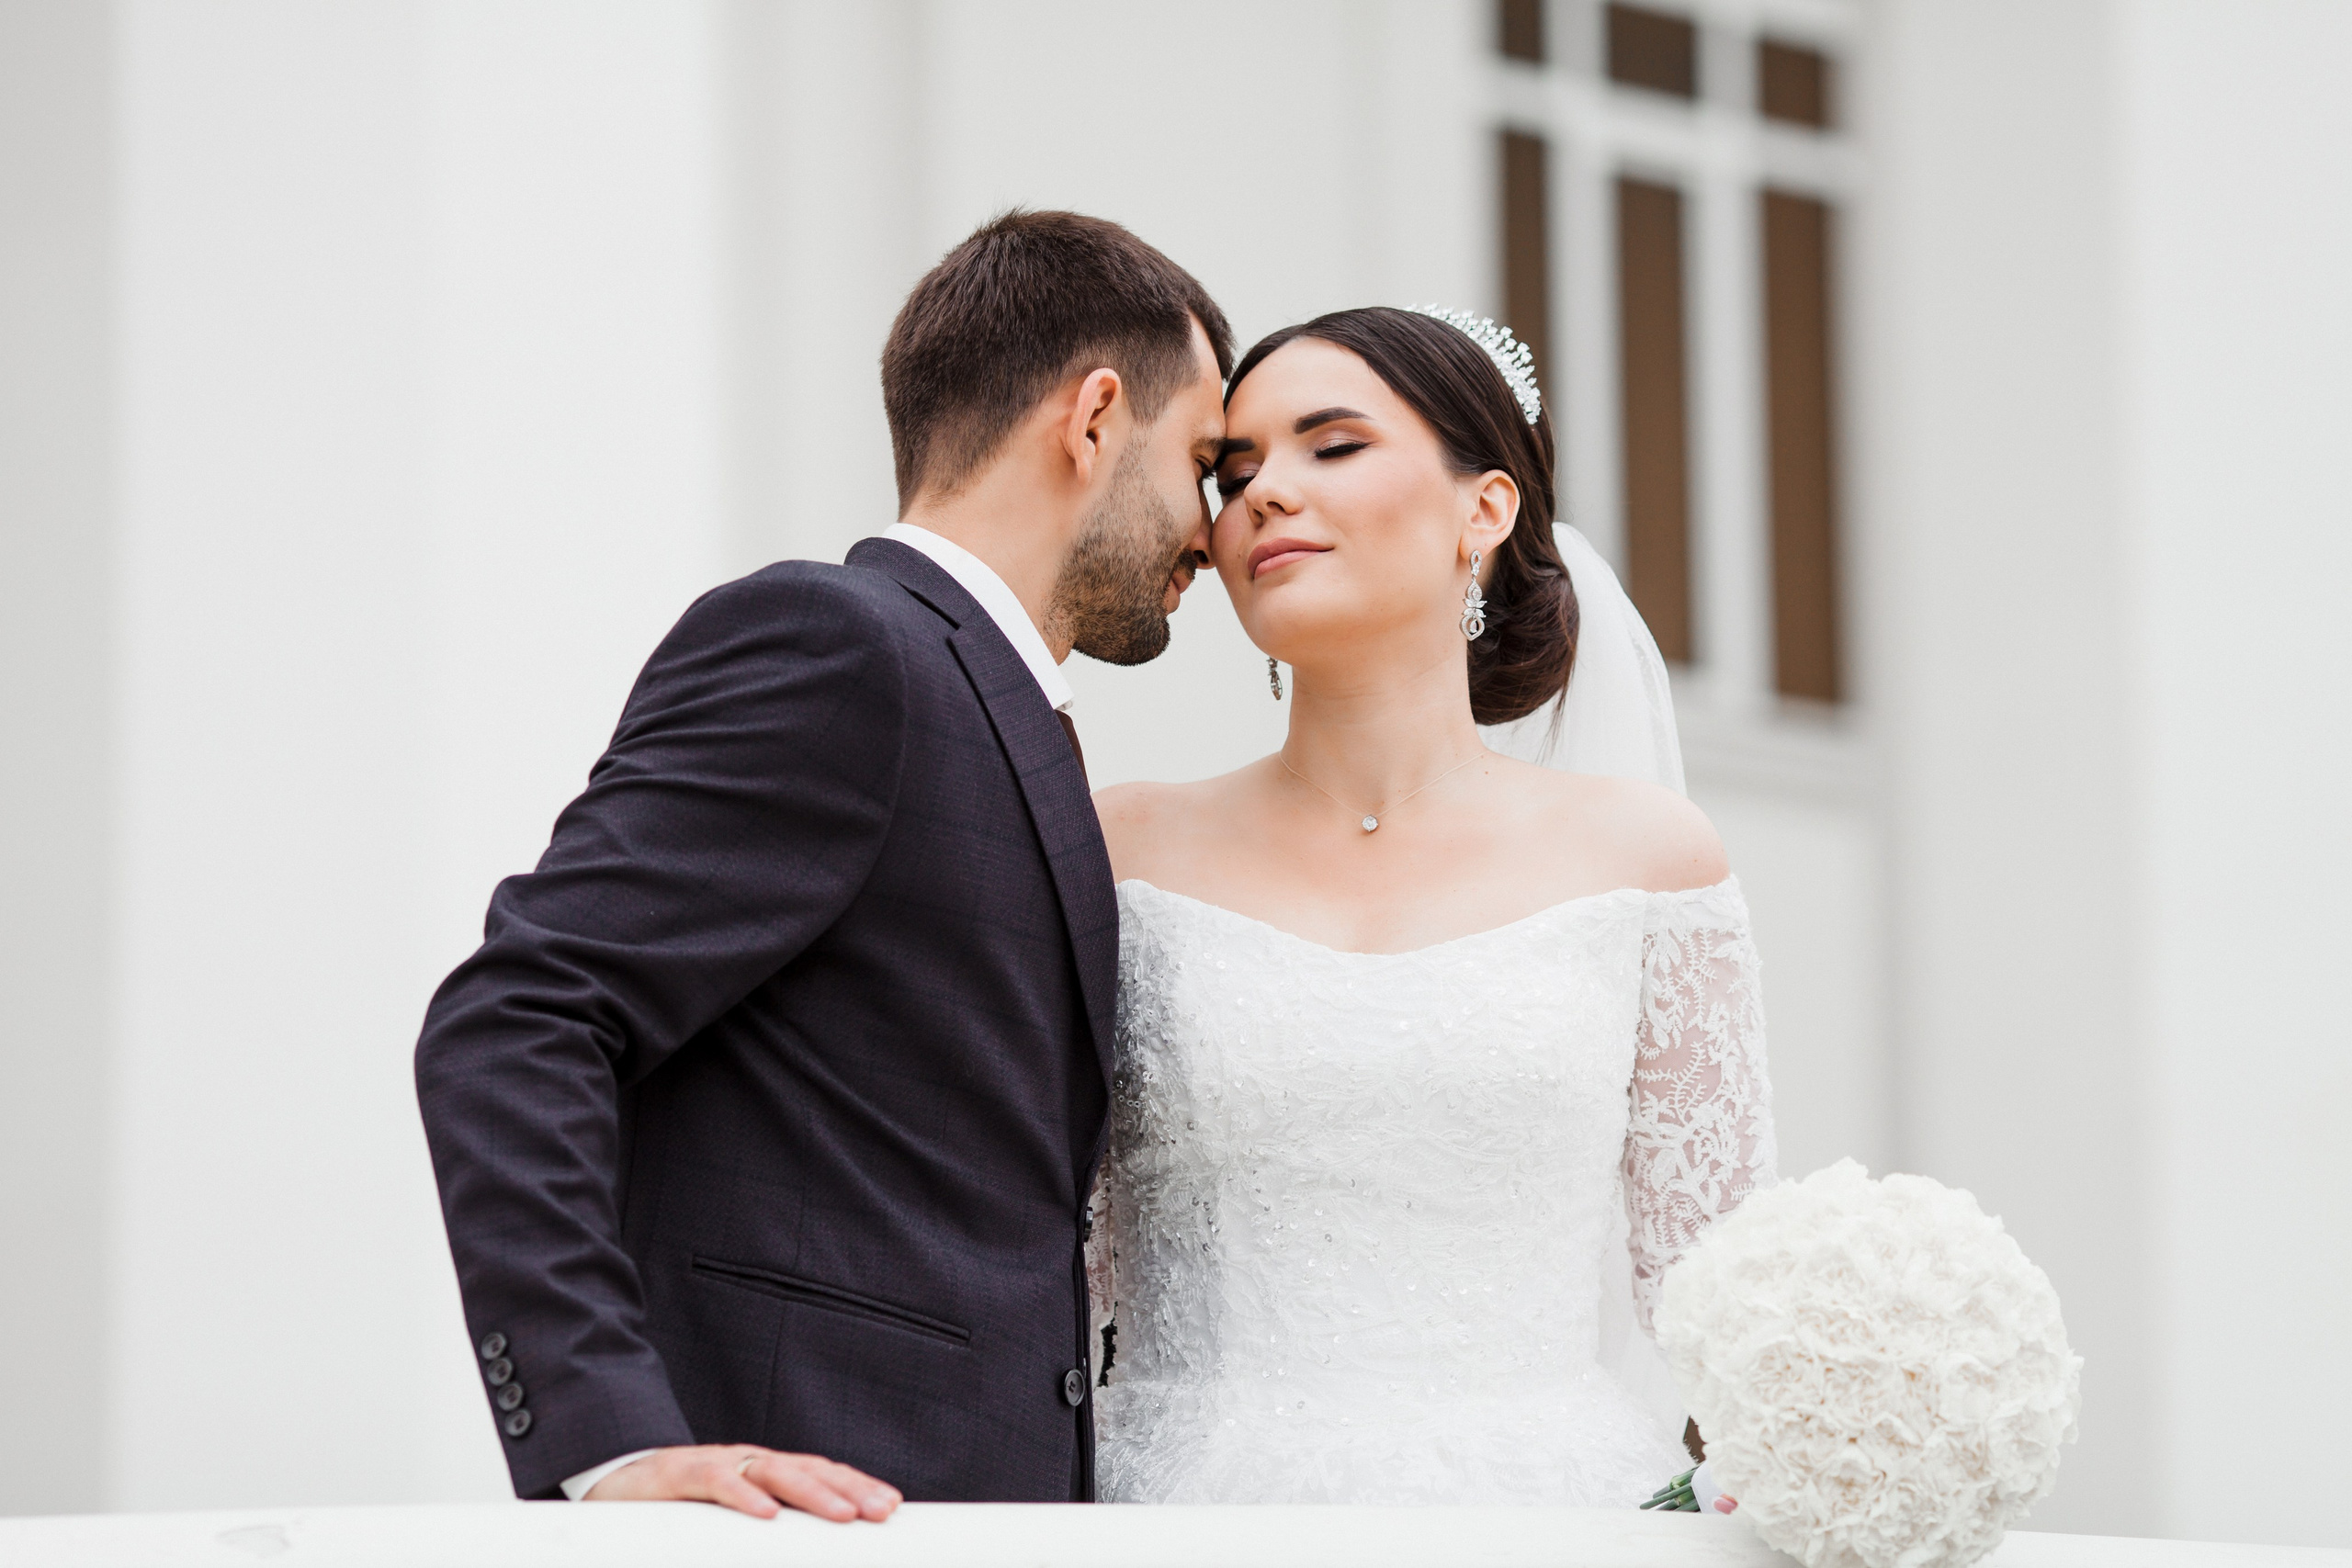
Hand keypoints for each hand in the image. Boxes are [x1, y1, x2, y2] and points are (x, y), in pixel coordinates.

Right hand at [584, 1443, 900, 1521]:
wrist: (606, 1481)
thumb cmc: (673, 1509)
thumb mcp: (722, 1526)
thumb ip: (757, 1541)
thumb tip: (796, 1560)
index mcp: (761, 1476)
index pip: (818, 1474)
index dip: (855, 1485)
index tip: (892, 1506)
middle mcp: (745, 1463)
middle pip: (807, 1470)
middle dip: (850, 1489)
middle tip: (883, 1511)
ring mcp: (714, 1464)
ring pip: (771, 1472)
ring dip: (813, 1492)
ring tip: (845, 1514)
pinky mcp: (676, 1475)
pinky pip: (714, 1482)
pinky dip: (742, 1496)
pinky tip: (766, 1514)